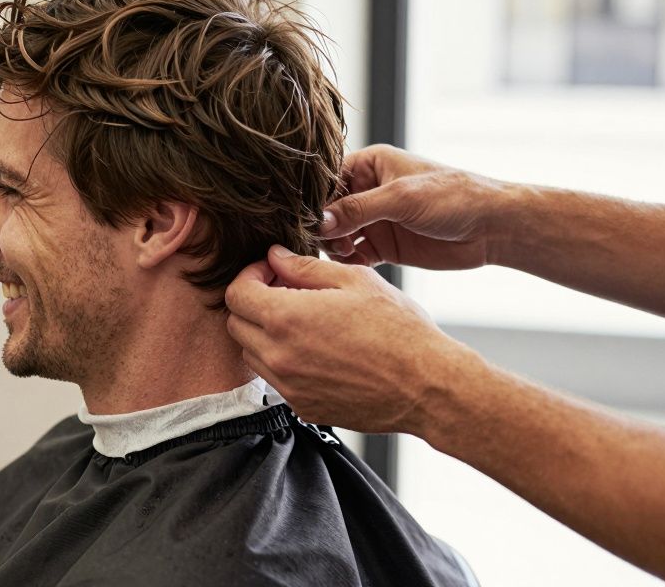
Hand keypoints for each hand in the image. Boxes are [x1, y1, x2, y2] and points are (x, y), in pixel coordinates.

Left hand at [225, 245, 482, 434]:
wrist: (428, 387)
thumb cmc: (400, 331)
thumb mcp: (356, 281)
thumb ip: (306, 267)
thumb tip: (275, 257)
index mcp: (286, 318)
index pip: (235, 293)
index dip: (249, 275)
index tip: (271, 272)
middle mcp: (279, 356)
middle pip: (236, 324)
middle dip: (253, 302)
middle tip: (284, 291)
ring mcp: (289, 386)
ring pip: (252, 354)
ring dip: (265, 333)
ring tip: (303, 321)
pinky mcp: (303, 407)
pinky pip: (276, 379)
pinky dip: (284, 361)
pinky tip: (317, 350)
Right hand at [322, 144, 506, 270]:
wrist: (493, 227)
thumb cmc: (453, 197)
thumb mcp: (401, 198)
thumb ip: (358, 209)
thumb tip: (318, 221)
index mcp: (369, 165)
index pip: (326, 180)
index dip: (315, 199)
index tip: (309, 219)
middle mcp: (367, 191)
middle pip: (327, 210)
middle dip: (323, 226)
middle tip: (329, 241)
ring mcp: (374, 220)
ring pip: (336, 234)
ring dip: (333, 246)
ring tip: (345, 252)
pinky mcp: (383, 246)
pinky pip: (353, 255)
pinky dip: (348, 262)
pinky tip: (355, 264)